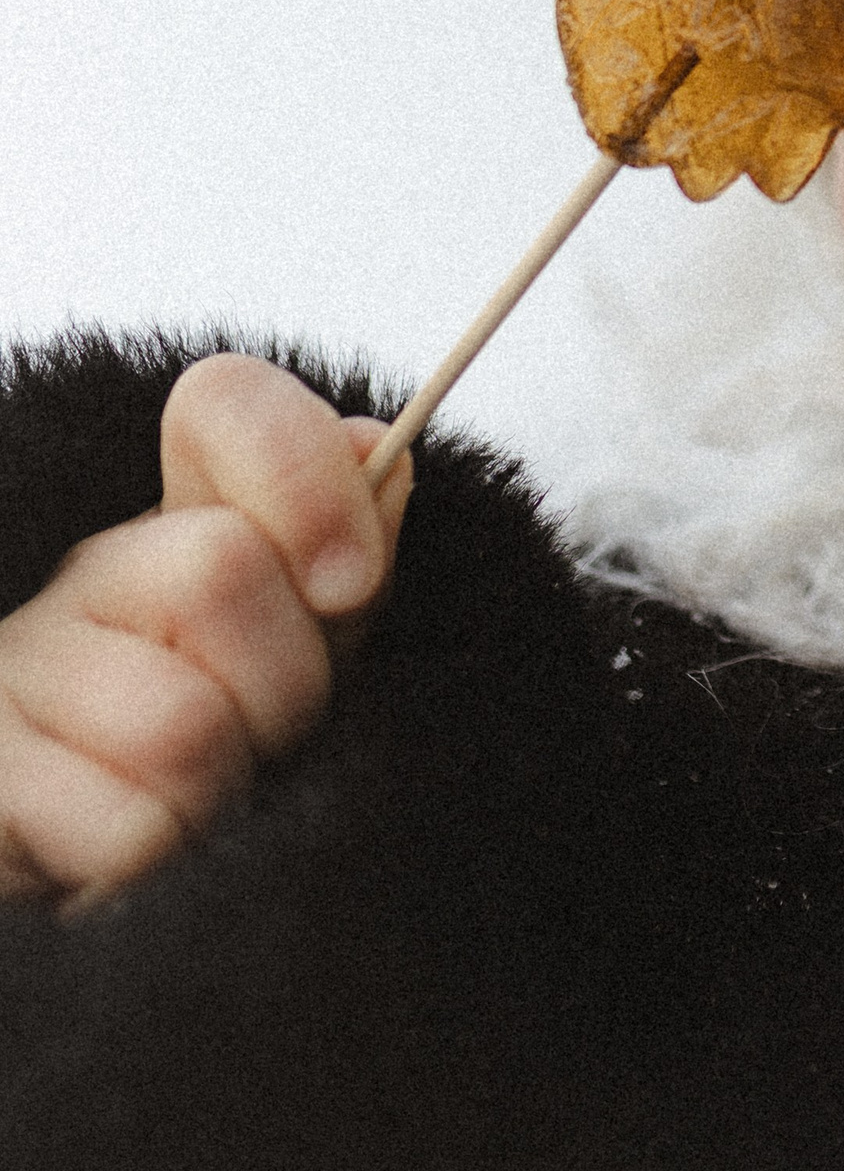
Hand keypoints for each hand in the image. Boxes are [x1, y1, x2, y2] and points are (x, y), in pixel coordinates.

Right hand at [0, 355, 411, 911]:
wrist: (86, 868)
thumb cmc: (229, 753)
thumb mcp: (307, 645)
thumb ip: (352, 549)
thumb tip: (380, 454)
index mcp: (179, 520)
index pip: (225, 402)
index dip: (303, 475)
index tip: (348, 581)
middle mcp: (87, 576)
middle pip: (221, 565)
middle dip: (286, 683)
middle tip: (264, 734)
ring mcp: (19, 674)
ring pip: (178, 721)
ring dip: (223, 789)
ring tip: (201, 800)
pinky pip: (126, 835)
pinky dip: (162, 860)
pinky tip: (140, 852)